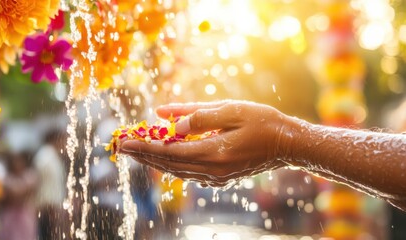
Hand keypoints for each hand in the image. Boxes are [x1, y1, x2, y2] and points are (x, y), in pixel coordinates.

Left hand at [120, 100, 290, 186]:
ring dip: (155, 161)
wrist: (287, 144)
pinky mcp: (221, 177)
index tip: (124, 142)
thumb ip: (198, 115)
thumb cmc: (263, 122)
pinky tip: (162, 158)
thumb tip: (169, 119)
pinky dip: (172, 165)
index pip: (168, 152)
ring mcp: (217, 176)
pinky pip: (189, 172)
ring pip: (177, 171)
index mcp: (214, 152)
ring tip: (136, 152)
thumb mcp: (231, 110)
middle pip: (168, 164)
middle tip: (122, 148)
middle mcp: (212, 169)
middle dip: (143, 156)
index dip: (144, 147)